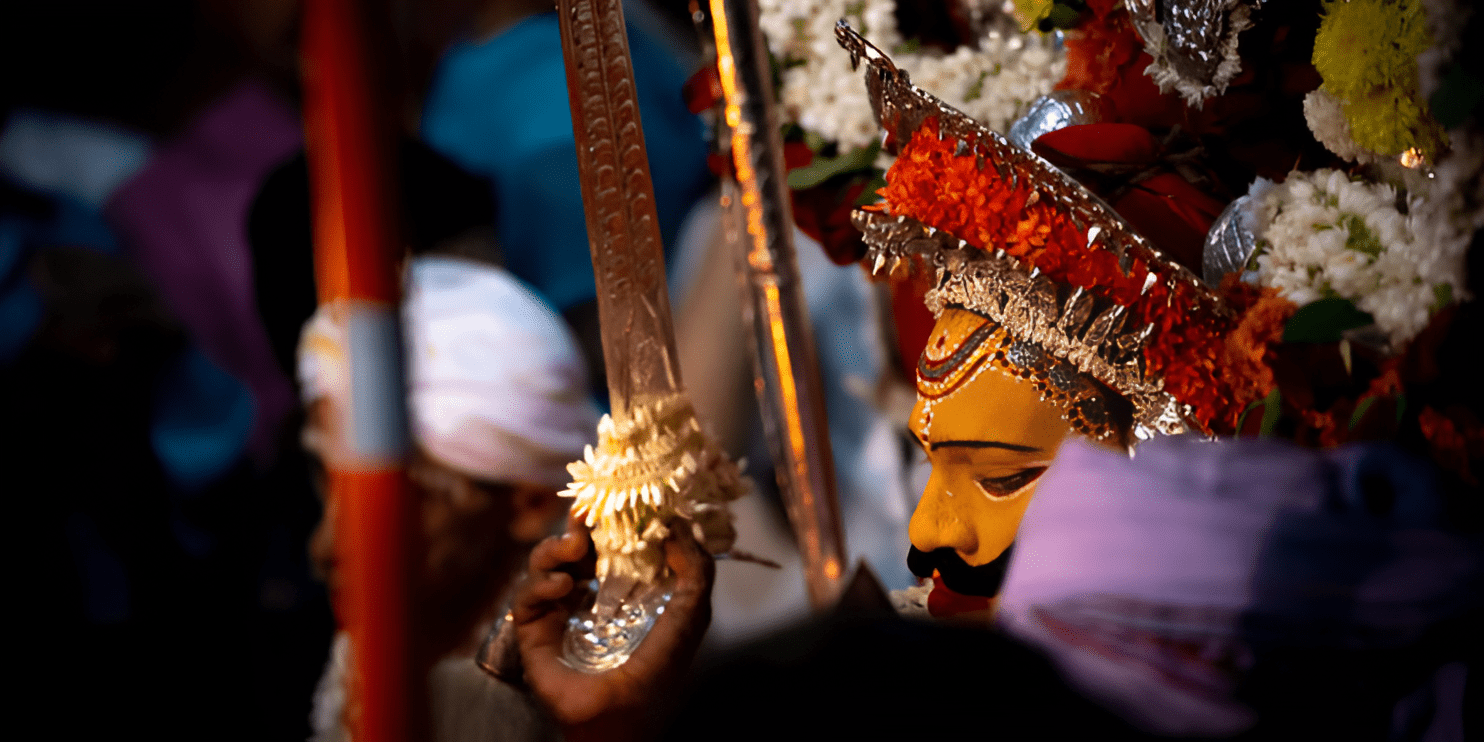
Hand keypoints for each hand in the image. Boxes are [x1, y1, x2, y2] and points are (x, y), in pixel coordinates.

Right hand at [511, 518, 713, 741]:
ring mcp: (558, 611)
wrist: (621, 717)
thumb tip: (682, 525)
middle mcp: (587, 595)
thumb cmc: (658, 669)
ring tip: (573, 548)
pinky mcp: (534, 630)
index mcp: (623, 589)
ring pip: (543, 563)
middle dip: (576, 526)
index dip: (610, 520)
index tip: (614, 499)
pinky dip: (541, 584)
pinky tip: (562, 587)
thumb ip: (696, 571)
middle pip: (572, 547)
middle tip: (584, 514)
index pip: (610, 543)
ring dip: (553, 549)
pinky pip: (526, 596)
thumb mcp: (690, 615)